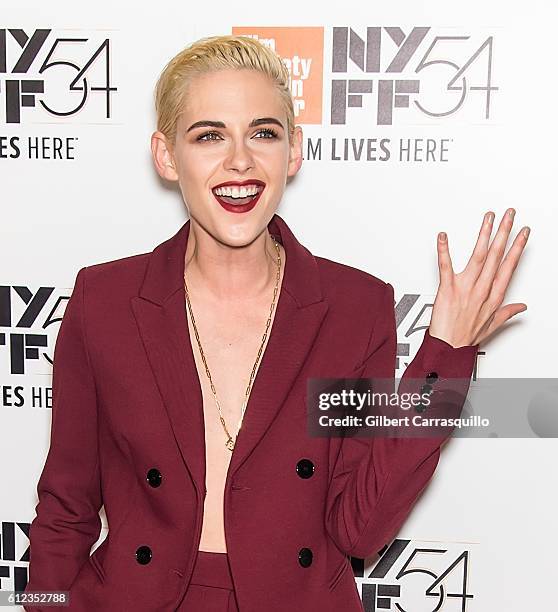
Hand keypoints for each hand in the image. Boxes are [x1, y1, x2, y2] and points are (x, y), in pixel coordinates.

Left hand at [428, 208, 529, 347]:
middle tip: (510, 215)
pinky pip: (445, 266)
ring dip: (484, 235)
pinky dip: (443, 250)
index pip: (509, 266)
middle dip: (504, 232)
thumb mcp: (492, 325)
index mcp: (493, 297)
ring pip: (477, 257)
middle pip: (496, 256)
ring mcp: (465, 288)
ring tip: (489, 218)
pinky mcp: (446, 289)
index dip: (517, 247)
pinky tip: (443, 236)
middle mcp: (481, 290)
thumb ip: (507, 312)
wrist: (448, 348)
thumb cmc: (466, 337)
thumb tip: (521, 306)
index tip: (523, 233)